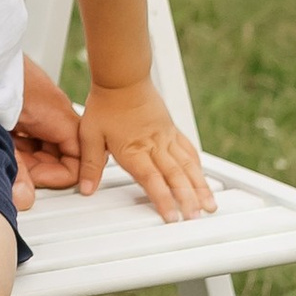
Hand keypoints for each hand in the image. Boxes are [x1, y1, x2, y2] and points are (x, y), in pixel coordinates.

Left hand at [12, 54, 82, 207]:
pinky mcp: (20, 101)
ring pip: (41, 143)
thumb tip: (24, 199)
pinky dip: (15, 143)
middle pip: (59, 152)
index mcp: (57, 116)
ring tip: (1, 157)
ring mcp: (37, 105)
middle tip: (15, 174)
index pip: (77, 157)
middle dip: (39, 169)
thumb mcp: (2, 132)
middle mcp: (52, 111)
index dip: (59, 177)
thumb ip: (15, 168)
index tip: (35, 183)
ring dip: (24, 157)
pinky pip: (27, 130)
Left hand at [77, 79, 214, 223]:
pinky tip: (202, 177)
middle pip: (175, 176)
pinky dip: (197, 166)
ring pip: (188, 165)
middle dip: (188, 199)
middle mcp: (154, 145)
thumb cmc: (105, 104)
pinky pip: (188, 150)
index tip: (172, 217)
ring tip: (209, 204)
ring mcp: (166, 137)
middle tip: (197, 217)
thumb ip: (90, 164)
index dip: (163, 200)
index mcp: (133, 149)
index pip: (152, 180)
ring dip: (199, 186)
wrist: (122, 77)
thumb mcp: (89, 135)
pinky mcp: (171, 129)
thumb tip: (86, 189)